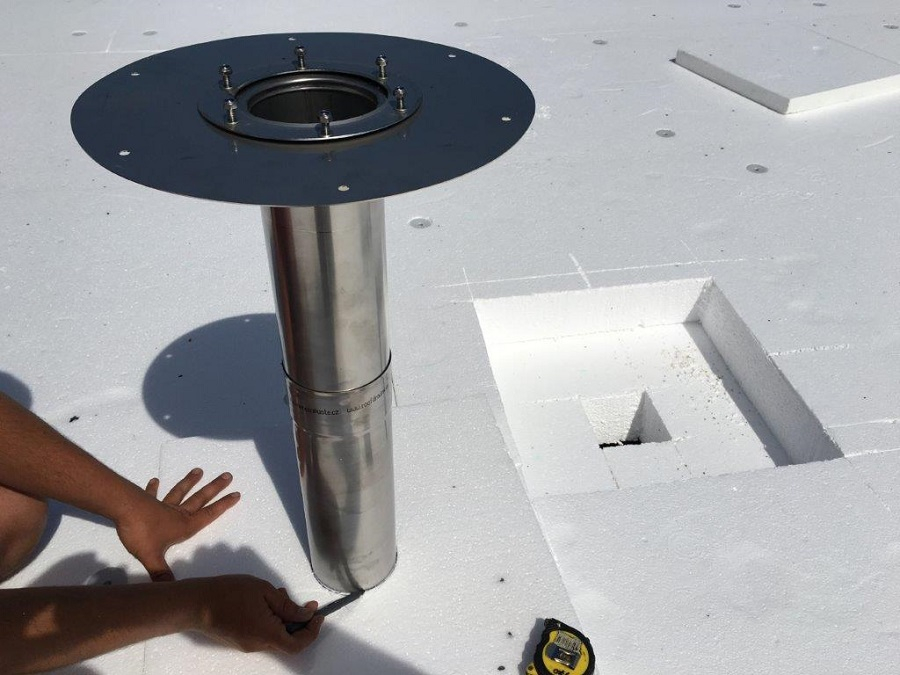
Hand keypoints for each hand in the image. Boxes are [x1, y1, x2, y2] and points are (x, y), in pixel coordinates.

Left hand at [115, 468, 240, 580]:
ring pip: (180, 492)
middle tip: (227, 475)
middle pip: (199, 499)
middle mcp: (177, 513)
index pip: (208, 514)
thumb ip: (161, 574)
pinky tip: (155, 480)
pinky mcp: (147, 501)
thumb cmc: (141, 532)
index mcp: (183, 525)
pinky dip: (154, 488)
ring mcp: (162, 505)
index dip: (223, 505)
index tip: (236, 494)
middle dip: (214, 488)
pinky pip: (153, 494)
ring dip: (190, 482)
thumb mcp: (152, 557)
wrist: (123, 510)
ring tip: (199, 470)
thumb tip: (172, 592)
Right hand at [193, 575, 323, 652]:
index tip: (318, 614)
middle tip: (299, 600)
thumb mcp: (265, 592)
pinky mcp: (239, 641)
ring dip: (283, 618)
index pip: (298, 645)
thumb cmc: (231, 592)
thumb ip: (288, 605)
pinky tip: (263, 602)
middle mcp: (259, 646)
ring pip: (275, 636)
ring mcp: (247, 645)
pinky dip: (270, 620)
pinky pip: (262, 634)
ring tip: (277, 595)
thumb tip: (307, 614)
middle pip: (288, 640)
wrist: (197, 603)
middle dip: (299, 621)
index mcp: (268, 635)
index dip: (312, 632)